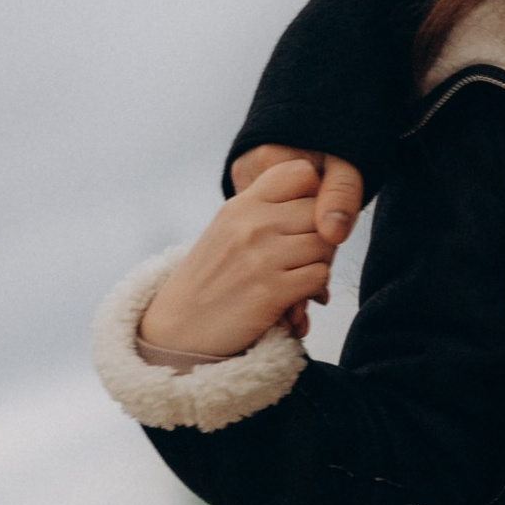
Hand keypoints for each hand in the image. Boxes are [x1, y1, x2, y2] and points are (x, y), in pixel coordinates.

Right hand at [228, 147, 362, 336]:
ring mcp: (262, 257)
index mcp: (241, 205)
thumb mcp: (227, 232)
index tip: (306, 218)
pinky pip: (320, 275)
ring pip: (326, 243)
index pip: (301, 173)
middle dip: (324, 233)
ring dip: (321, 263)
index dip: (315, 194)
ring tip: (303, 276)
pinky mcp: (271, 291)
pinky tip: (298, 297)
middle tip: (309, 255)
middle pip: (320, 210)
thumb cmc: (210, 281)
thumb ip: (265, 212)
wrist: (178, 331)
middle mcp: (251, 224)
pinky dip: (316, 288)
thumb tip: (321, 201)